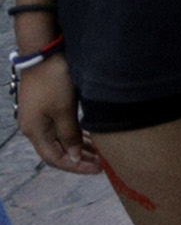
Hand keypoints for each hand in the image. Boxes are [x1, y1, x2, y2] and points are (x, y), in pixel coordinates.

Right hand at [12, 53, 93, 173]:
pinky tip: (89, 137)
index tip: (96, 170)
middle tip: (101, 164)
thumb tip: (73, 157)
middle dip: (79, 158)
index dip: (75, 166)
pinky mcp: (45, 107)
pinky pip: (60, 128)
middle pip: (57, 150)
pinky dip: (75, 134)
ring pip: (60, 139)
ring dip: (78, 147)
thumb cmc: (54, 82)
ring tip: (98, 153)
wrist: (44, 54)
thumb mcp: (64, 110)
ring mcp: (38, 117)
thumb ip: (69, 135)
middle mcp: (33, 127)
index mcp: (35, 131)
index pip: (54, 158)